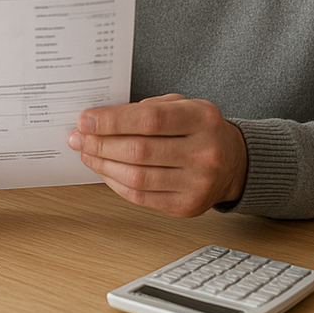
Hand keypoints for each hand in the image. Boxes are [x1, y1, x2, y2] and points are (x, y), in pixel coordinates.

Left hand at [67, 94, 247, 217]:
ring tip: (88, 154)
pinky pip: (140, 196)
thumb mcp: (185, 106)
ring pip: (136, 176)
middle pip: (139, 150)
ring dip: (103, 165)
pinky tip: (106, 171)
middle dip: (101, 144)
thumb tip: (101, 121)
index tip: (86, 120)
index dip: (113, 121)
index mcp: (203, 118)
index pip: (150, 120)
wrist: (234, 162)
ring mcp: (197, 182)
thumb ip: (149, 109)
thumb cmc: (202, 130)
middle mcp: (204, 151)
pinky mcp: (186, 206)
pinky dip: (115, 183)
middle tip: (79, 138)